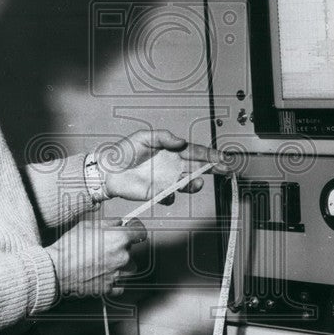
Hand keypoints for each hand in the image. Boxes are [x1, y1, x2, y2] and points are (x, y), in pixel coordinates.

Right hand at [46, 217, 145, 297]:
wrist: (56, 270)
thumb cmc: (68, 248)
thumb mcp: (87, 226)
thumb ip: (107, 224)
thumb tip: (117, 223)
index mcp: (119, 240)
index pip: (140, 232)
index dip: (135, 229)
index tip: (132, 230)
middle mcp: (122, 258)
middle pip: (131, 251)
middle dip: (122, 248)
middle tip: (105, 247)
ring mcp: (118, 275)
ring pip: (128, 269)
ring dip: (121, 265)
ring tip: (104, 262)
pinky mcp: (110, 288)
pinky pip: (120, 284)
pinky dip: (115, 280)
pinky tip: (104, 274)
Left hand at [97, 129, 230, 205]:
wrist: (108, 170)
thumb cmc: (124, 152)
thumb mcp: (144, 137)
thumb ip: (164, 137)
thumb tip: (181, 141)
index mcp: (172, 151)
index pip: (195, 152)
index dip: (210, 154)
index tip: (221, 157)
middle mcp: (172, 166)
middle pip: (197, 167)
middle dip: (212, 168)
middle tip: (224, 170)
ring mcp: (167, 180)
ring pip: (187, 183)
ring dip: (194, 184)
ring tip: (197, 182)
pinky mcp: (157, 193)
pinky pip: (169, 197)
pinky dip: (170, 196)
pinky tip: (167, 193)